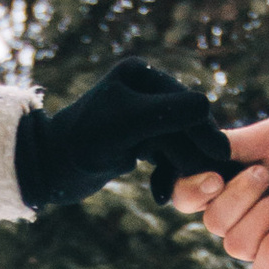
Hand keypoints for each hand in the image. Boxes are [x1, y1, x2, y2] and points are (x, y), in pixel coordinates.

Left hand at [15, 61, 231, 212]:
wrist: (47, 170)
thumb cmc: (81, 143)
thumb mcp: (129, 126)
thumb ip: (168, 113)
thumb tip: (207, 105)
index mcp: (140, 74)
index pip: (187, 102)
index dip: (203, 130)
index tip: (221, 157)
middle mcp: (143, 89)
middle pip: (186, 124)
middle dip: (192, 154)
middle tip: (210, 182)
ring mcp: (141, 115)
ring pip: (178, 143)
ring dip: (180, 169)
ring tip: (182, 194)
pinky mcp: (138, 140)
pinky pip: (166, 156)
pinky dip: (166, 175)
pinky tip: (159, 195)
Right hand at [168, 119, 268, 268]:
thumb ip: (231, 145)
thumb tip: (199, 151)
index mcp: (228, 186)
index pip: (187, 199)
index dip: (191, 193)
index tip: (213, 179)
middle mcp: (240, 217)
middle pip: (213, 223)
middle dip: (240, 197)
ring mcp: (262, 243)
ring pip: (235, 246)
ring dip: (262, 217)